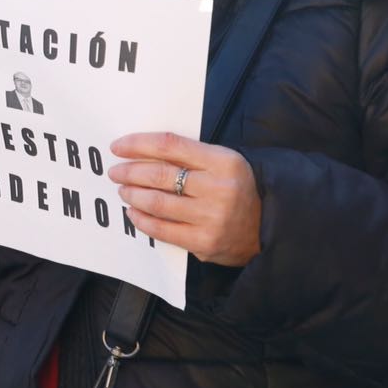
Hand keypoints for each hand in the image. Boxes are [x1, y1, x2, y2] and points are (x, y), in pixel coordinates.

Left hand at [108, 133, 262, 266]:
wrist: (272, 226)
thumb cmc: (241, 188)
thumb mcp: (224, 162)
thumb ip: (191, 156)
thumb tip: (144, 152)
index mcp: (223, 161)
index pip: (170, 145)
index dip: (138, 144)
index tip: (118, 146)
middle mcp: (217, 188)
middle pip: (160, 174)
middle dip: (130, 172)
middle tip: (115, 171)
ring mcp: (211, 217)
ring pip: (157, 202)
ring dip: (132, 195)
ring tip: (123, 190)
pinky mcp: (204, 243)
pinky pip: (163, 230)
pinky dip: (142, 220)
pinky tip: (133, 213)